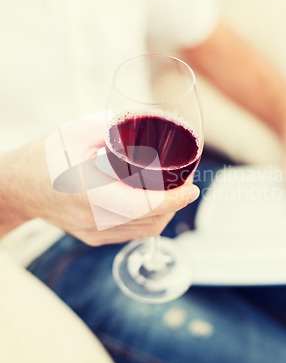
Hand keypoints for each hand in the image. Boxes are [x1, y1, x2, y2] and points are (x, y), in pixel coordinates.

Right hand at [1, 129, 199, 244]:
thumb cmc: (44, 156)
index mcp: (89, 192)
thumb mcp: (77, 133)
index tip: (192, 189)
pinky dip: (146, 220)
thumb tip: (147, 125)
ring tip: (170, 192)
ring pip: (142, 231)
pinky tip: (149, 204)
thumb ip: (113, 130)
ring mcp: (92, 232)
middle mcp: (92, 218)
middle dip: (174, 204)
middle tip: (184, 183)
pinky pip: (129, 233)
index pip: (143, 205)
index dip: (174, 200)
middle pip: (150, 221)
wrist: (16, 186)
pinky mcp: (91, 237)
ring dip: (163, 214)